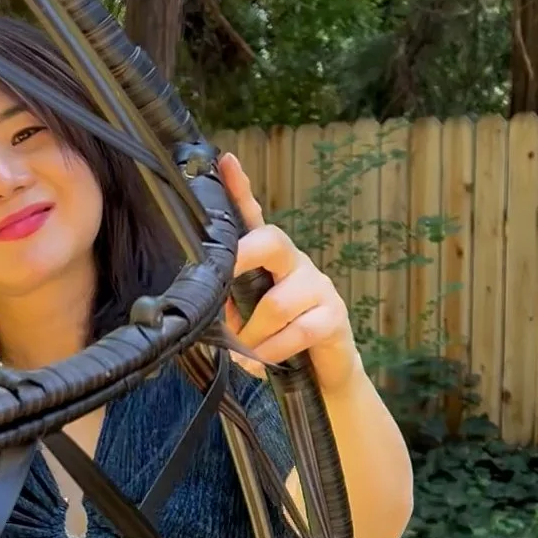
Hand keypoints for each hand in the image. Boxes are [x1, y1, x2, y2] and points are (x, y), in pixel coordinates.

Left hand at [218, 152, 362, 390]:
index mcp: (270, 259)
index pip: (254, 217)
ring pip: (276, 303)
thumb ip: (227, 303)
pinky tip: (260, 361)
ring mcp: (318, 286)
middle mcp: (295, 263)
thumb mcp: (245, 318)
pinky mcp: (333, 315)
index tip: (225, 161)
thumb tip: (203, 301)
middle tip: (223, 277)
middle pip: (272, 240)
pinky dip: (271, 350)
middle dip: (243, 255)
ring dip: (251, 332)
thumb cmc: (274, 339)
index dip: (240, 189)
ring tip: (242, 352)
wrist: (321, 375)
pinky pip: (296, 331)